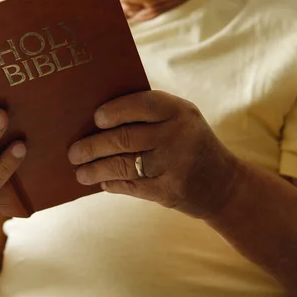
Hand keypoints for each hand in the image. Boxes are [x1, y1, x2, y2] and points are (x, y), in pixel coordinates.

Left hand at [68, 91, 240, 217]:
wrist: (224, 184)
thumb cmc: (189, 144)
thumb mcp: (180, 120)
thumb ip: (148, 115)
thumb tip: (96, 119)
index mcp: (179, 111)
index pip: (142, 104)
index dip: (115, 111)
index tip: (95, 119)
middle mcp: (178, 135)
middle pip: (124, 138)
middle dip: (93, 146)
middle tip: (73, 152)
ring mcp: (175, 165)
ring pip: (123, 165)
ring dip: (95, 169)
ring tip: (80, 172)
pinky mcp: (170, 191)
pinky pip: (132, 186)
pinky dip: (112, 184)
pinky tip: (102, 182)